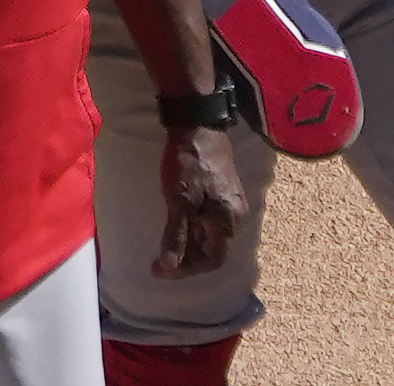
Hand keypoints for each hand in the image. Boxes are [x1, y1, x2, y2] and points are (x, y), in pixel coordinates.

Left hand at [155, 125, 245, 277]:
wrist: (198, 125)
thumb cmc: (189, 163)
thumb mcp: (179, 201)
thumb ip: (176, 235)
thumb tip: (169, 267)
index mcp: (229, 219)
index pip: (213, 260)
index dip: (186, 270)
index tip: (160, 268)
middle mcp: (235, 215)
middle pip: (213, 250)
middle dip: (186, 259)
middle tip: (158, 259)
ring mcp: (229, 203)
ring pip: (210, 236)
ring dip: (188, 244)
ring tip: (164, 244)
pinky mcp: (221, 193)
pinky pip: (208, 222)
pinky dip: (191, 230)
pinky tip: (174, 225)